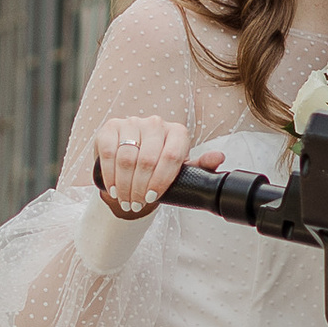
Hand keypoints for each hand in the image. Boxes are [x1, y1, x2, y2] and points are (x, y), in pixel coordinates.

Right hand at [94, 116, 213, 216]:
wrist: (132, 162)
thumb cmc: (160, 168)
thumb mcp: (181, 170)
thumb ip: (201, 166)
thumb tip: (218, 157)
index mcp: (177, 132)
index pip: (171, 157)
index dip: (160, 181)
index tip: (152, 197)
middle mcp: (155, 123)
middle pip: (147, 159)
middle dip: (140, 187)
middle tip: (136, 203)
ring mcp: (132, 122)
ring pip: (127, 157)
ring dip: (124, 184)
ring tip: (125, 199)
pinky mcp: (111, 127)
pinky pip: (109, 152)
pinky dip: (110, 174)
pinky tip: (113, 187)